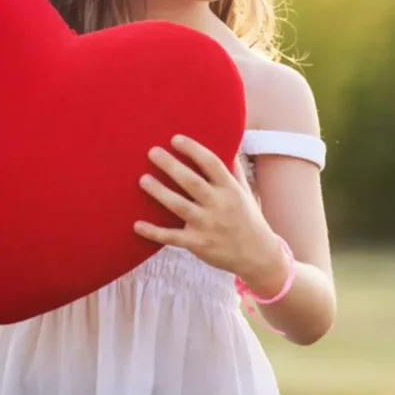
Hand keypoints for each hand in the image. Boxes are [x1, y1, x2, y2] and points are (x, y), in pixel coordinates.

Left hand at [134, 135, 283, 283]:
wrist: (258, 256)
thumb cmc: (249, 219)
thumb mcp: (246, 192)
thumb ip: (234, 171)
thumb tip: (229, 146)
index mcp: (230, 189)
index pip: (211, 164)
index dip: (193, 150)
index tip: (176, 139)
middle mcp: (219, 205)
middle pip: (192, 182)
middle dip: (171, 166)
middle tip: (152, 152)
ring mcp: (207, 225)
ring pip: (179, 206)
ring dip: (160, 192)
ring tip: (143, 179)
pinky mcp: (198, 244)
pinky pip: (172, 237)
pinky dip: (154, 232)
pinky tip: (137, 225)